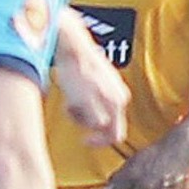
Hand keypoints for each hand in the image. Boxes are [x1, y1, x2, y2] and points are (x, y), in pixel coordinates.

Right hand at [53, 22, 128, 147]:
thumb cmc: (82, 61)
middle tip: (85, 141)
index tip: (93, 137)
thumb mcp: (101, 83)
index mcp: (121, 96)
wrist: (74, 47)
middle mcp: (117, 100)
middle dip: (98, 140)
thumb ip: (104, 101)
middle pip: (113, 134)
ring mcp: (102, 102)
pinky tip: (67, 99)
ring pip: (94, 126)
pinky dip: (72, 114)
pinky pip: (80, 119)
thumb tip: (99, 121)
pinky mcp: (86, 101)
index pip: (119, 127)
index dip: (106, 137)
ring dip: (80, 120)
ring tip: (71, 102)